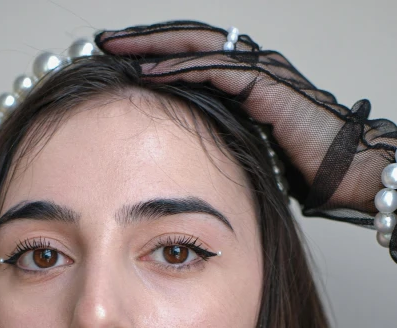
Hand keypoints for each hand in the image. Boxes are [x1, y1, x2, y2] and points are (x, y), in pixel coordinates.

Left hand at [95, 21, 396, 222]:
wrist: (344, 169)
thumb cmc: (303, 166)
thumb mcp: (246, 148)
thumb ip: (219, 139)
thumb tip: (189, 155)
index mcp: (242, 79)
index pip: (189, 55)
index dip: (153, 53)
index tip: (117, 60)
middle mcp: (248, 65)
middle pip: (185, 41)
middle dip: (142, 39)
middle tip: (103, 41)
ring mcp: (257, 69)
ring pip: (194, 46)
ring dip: (151, 45)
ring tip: (114, 47)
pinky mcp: (263, 84)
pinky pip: (213, 69)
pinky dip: (178, 68)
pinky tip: (147, 71)